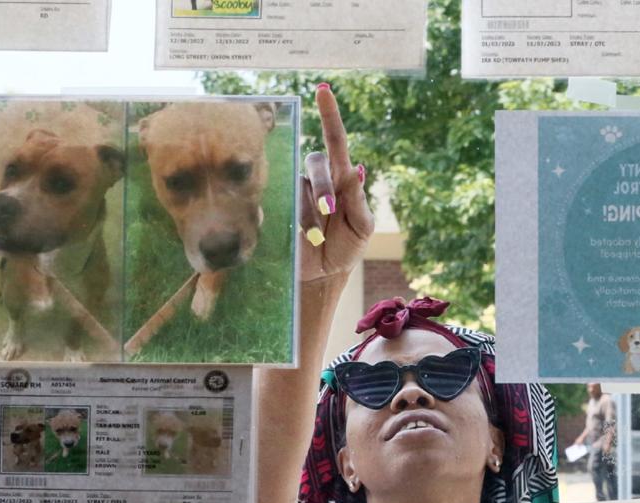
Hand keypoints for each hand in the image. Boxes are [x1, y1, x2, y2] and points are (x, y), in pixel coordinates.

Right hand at [298, 83, 374, 283]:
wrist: (323, 275)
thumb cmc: (346, 248)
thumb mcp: (362, 229)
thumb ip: (360, 203)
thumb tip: (357, 170)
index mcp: (342, 180)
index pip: (336, 142)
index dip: (330, 116)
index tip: (323, 90)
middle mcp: (316, 180)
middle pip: (315, 162)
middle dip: (322, 185)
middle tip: (329, 210)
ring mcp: (296, 193)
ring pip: (298, 184)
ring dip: (309, 210)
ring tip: (317, 236)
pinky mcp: (278, 209)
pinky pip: (277, 203)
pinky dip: (290, 218)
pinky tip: (294, 232)